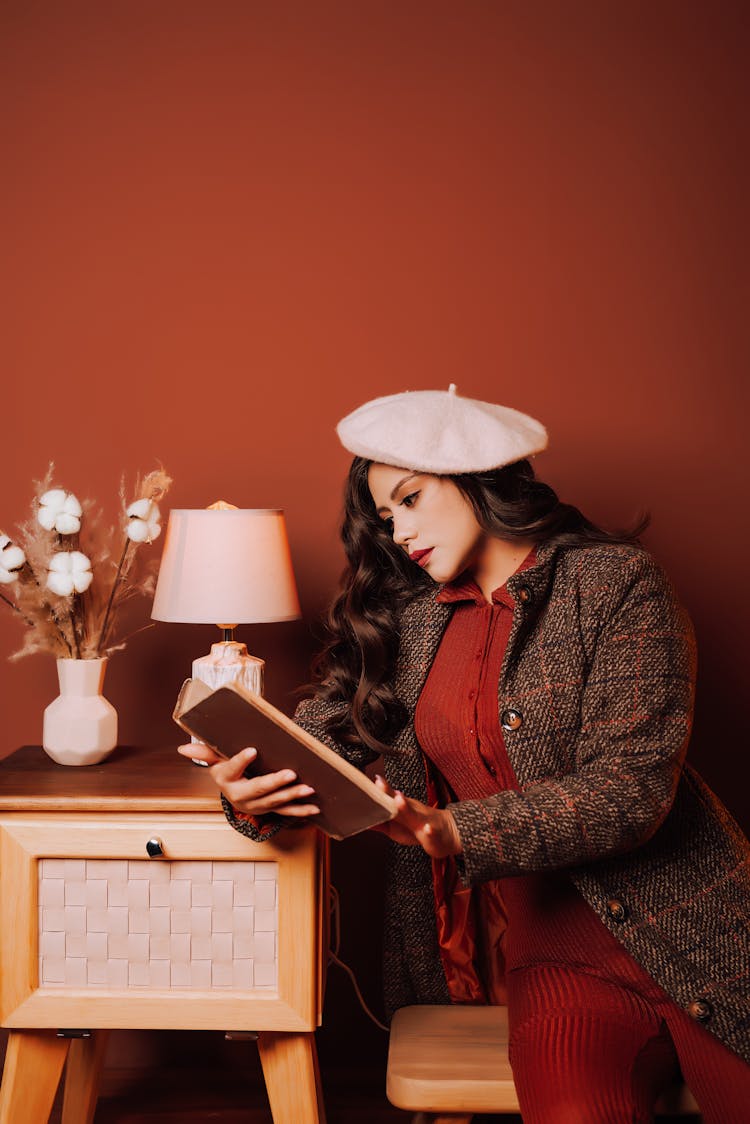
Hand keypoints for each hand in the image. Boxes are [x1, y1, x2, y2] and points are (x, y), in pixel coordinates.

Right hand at [177, 742, 319, 817]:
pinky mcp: (270, 809)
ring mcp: (257, 805)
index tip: (252, 749)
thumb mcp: (215, 761)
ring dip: (293, 796)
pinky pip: (287, 811)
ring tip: (308, 788)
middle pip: (258, 789)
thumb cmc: (226, 770)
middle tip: (290, 773)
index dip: (241, 761)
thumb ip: (205, 752)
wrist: (234, 793)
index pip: (232, 769)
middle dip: (275, 782)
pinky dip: (302, 810)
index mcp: (226, 781)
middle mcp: (240, 797)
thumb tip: (182, 749)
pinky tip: (315, 806)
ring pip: (275, 802)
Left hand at [371, 774, 461, 857]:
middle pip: (398, 800)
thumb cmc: (418, 827)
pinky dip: (429, 831)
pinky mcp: (434, 834)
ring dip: (406, 806)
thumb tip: (361, 820)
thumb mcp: (396, 826)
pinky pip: (432, 832)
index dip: (378, 789)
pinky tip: (427, 829)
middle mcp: (412, 811)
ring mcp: (423, 821)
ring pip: (414, 814)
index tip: (367, 780)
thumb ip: (380, 822)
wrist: (447, 833)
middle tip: (378, 782)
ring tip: (398, 799)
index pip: (388, 796)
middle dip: (388, 792)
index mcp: (402, 808)